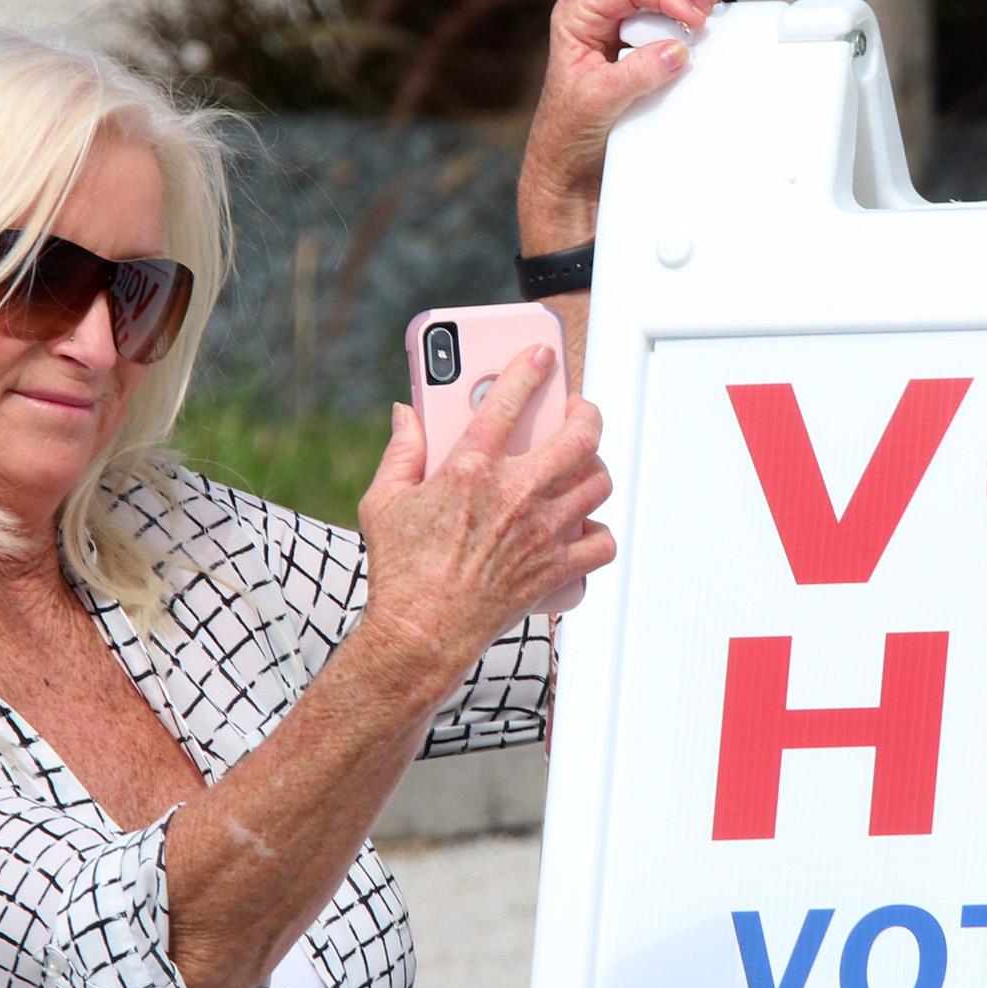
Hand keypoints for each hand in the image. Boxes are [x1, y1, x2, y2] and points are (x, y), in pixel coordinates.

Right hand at [353, 346, 615, 693]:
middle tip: (576, 412)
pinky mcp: (555, 569)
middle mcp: (515, 496)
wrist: (420, 635)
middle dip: (585, 414)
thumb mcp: (384, 501)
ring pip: (598, 483)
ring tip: (579, 465)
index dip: (529, 367)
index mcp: (470, 470)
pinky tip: (581, 527)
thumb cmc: (401, 573)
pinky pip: (602, 542)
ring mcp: (542, 533)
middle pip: (580, 437)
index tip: (541, 353)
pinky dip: (597, 534)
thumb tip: (407, 415)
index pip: (509, 400)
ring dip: (593, 468)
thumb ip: (401, 451)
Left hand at [519, 0, 718, 248]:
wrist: (568, 166)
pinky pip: (662, 24)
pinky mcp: (633, 49)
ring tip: (702, 26)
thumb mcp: (600, 100)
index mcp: (577, 15)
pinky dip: (681, 26)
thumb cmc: (568, 131)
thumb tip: (677, 50)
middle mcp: (596, 15)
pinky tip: (694, 40)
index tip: (693, 17)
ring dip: (682, 6)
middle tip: (702, 15)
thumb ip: (637, 73)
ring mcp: (615, 30)